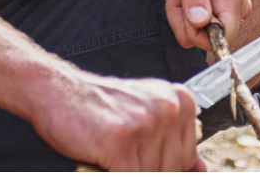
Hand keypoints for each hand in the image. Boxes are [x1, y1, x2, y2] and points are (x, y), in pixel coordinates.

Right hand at [33, 71, 205, 170]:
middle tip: (122, 154)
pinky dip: (113, 174)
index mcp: (180, 101)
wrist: (57, 90)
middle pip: (171, 171)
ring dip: (129, 171)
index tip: (139, 157)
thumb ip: (175, 142)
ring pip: (151, 175)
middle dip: (144, 170)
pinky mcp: (121, 140)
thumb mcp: (146, 115)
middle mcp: (168, 108)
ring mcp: (145, 123)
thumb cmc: (100, 108)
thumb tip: (202, 170)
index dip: (162, 167)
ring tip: (111, 154)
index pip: (187, 160)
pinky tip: (104, 163)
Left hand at [159, 0, 251, 49]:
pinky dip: (182, 3)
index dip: (196, 34)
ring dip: (180, 7)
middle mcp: (236, 6)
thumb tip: (201, 23)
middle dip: (181, 16)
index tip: (183, 9)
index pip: (222, 40)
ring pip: (197, 28)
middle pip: (205, 36)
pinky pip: (196, 18)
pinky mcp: (220, 5)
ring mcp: (229, 6)